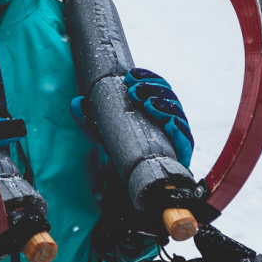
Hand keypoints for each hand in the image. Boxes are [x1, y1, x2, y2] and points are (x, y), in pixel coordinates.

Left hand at [70, 68, 193, 167]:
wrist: (137, 184)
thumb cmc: (127, 152)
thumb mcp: (105, 133)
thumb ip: (91, 119)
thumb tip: (76, 102)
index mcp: (156, 107)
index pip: (157, 86)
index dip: (147, 77)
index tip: (130, 76)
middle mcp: (170, 118)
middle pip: (168, 95)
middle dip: (153, 88)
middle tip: (134, 90)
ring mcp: (178, 135)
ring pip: (177, 114)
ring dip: (164, 105)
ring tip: (148, 103)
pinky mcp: (183, 153)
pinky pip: (185, 139)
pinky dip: (179, 129)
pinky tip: (169, 123)